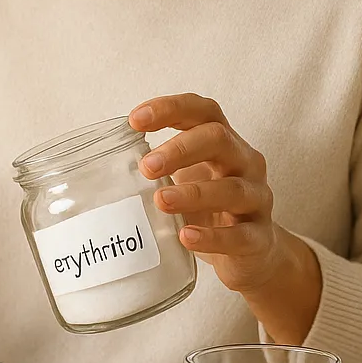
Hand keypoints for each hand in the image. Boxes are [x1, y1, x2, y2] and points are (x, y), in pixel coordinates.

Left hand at [128, 94, 298, 295]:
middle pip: (218, 139)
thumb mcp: (185, 179)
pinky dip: (213, 237)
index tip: (134, 120)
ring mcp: (256, 199)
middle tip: (146, 166)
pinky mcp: (259, 238)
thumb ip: (158, 167)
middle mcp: (245, 163)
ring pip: (232, 188)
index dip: (170, 108)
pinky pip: (240, 236)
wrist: (253, 254)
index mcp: (223, 143)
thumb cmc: (210, 209)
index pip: (202, 111)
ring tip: (161, 200)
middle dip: (180, 148)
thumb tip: (102, 163)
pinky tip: (187, 237)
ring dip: (193, 193)